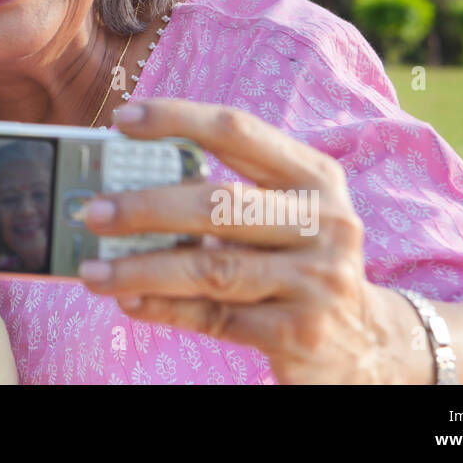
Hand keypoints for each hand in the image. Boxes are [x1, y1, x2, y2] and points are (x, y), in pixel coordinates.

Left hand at [78, 98, 402, 383]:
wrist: (370, 343)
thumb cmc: (301, 261)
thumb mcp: (284, 217)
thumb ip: (223, 195)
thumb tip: (127, 186)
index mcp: (315, 177)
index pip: (238, 130)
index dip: (177, 119)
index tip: (121, 119)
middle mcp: (323, 223)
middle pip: (218, 203)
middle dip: (146, 207)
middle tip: (92, 212)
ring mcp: (316, 281)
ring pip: (211, 268)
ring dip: (141, 269)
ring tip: (92, 271)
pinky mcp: (300, 333)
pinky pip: (215, 317)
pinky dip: (163, 308)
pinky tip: (128, 302)